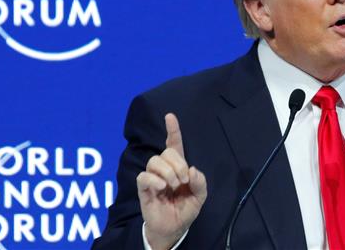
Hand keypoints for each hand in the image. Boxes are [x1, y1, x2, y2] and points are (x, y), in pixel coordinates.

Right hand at [137, 113, 207, 249]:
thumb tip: (192, 170)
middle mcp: (164, 169)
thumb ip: (200, 182)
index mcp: (178, 167)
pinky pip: (144, 176)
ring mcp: (152, 178)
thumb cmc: (185, 209)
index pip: (173, 144)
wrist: (174, 228)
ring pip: (154, 161)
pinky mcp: (143, 189)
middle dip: (178, 164)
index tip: (170, 116)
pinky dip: (154, 179)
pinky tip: (162, 187)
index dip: (172, 130)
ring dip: (168, 172)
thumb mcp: (200, 196)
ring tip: (173, 185)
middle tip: (184, 180)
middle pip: (166, 152)